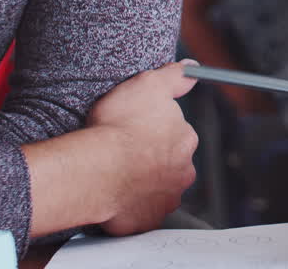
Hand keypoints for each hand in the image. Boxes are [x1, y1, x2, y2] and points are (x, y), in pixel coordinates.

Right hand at [87, 61, 199, 235]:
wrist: (95, 169)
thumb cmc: (118, 127)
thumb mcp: (147, 85)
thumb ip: (174, 76)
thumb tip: (192, 67)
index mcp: (185, 140)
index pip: (176, 134)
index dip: (153, 130)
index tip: (134, 130)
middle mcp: (183, 172)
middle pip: (169, 163)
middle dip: (151, 158)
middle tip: (124, 152)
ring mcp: (165, 199)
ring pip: (156, 188)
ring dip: (141, 182)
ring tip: (115, 172)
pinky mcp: (145, 221)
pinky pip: (139, 212)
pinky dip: (129, 205)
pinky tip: (113, 193)